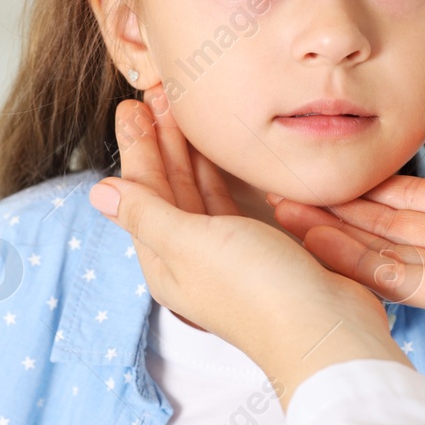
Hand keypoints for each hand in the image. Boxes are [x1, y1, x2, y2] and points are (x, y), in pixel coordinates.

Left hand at [89, 86, 408, 407]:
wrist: (326, 330)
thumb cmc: (257, 291)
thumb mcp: (191, 244)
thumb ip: (146, 213)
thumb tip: (98, 194)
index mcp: (165, 261)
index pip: (142, 192)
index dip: (138, 147)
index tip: (132, 106)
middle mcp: (191, 257)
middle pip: (168, 188)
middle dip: (161, 141)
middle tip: (157, 94)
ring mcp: (227, 253)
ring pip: (198, 191)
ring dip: (190, 151)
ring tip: (184, 111)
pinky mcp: (262, 249)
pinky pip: (230, 200)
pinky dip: (222, 172)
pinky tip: (224, 151)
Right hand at [268, 131, 424, 360]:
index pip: (412, 190)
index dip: (368, 179)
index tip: (325, 162)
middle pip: (388, 222)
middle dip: (339, 207)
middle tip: (284, 190)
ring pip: (384, 251)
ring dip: (337, 236)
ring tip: (286, 216)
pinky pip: (402, 280)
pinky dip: (361, 265)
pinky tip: (323, 245)